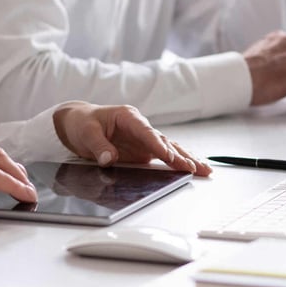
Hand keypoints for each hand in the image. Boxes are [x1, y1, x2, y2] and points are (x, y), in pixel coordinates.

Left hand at [52, 102, 211, 175]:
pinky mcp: (144, 150)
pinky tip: (195, 168)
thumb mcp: (86, 132)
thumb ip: (98, 146)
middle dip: (179, 155)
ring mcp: (144, 139)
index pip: (145, 131)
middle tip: (193, 168)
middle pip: (163, 141)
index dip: (157, 144)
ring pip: (170, 148)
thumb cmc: (83, 123)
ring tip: (205, 170)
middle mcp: (140, 127)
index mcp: (128, 116)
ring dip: (187, 159)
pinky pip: (165, 155)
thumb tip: (109, 159)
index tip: (167, 155)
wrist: (80, 122)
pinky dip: (180, 161)